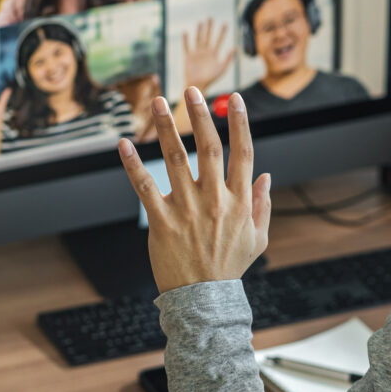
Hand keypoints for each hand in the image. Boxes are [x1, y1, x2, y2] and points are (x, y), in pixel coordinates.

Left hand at [118, 89, 271, 293]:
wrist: (203, 301)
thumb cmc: (229, 268)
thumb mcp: (258, 238)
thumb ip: (263, 205)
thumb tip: (266, 176)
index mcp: (240, 201)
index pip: (243, 153)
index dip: (240, 123)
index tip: (235, 100)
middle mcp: (215, 200)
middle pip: (208, 148)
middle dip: (200, 116)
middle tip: (192, 90)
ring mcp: (187, 210)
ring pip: (176, 160)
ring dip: (167, 128)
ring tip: (158, 102)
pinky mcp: (162, 222)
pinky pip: (145, 187)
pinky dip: (133, 164)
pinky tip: (124, 144)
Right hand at [182, 18, 234, 92]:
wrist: (198, 86)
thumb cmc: (211, 79)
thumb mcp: (222, 68)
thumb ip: (228, 58)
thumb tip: (235, 48)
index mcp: (214, 54)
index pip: (219, 41)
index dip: (222, 33)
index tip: (225, 23)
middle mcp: (205, 52)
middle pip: (207, 37)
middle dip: (209, 28)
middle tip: (211, 17)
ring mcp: (196, 54)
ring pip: (198, 39)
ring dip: (199, 31)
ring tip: (201, 22)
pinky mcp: (188, 57)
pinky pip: (186, 47)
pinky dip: (186, 40)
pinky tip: (185, 32)